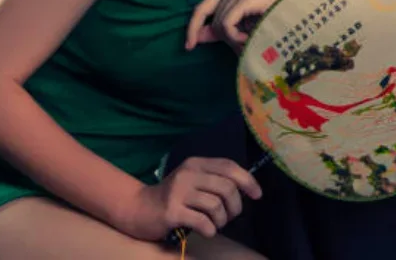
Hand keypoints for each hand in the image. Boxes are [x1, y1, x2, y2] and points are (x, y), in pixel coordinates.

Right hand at [118, 157, 261, 240]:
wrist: (138, 209)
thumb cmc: (173, 197)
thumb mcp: (193, 181)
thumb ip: (215, 180)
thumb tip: (246, 189)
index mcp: (196, 164)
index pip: (229, 166)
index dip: (248, 180)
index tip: (257, 195)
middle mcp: (188, 174)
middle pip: (227, 187)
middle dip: (235, 207)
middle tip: (229, 217)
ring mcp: (178, 192)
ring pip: (216, 206)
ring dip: (222, 220)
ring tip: (215, 224)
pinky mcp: (171, 211)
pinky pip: (203, 221)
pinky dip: (210, 230)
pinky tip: (205, 231)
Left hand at [186, 0, 284, 52]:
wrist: (309, 24)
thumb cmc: (282, 27)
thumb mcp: (245, 30)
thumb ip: (222, 32)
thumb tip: (196, 37)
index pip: (203, 7)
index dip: (193, 27)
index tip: (189, 47)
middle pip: (210, 16)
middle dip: (224, 37)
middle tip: (245, 46)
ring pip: (219, 23)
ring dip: (235, 41)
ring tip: (257, 41)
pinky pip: (226, 24)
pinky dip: (236, 39)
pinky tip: (254, 40)